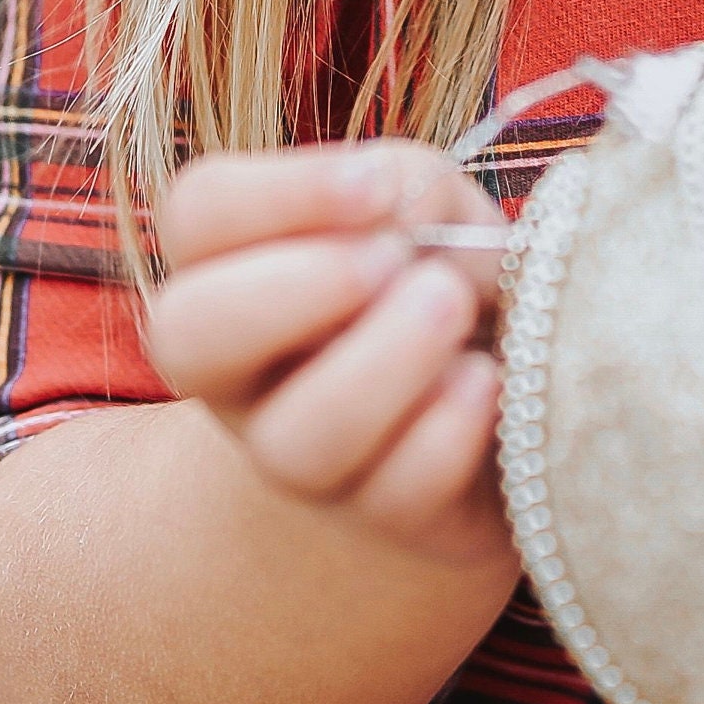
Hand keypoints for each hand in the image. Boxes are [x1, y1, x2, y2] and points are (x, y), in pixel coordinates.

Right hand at [148, 140, 516, 571]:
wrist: (515, 380)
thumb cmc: (449, 263)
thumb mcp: (433, 199)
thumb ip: (409, 187)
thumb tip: (392, 208)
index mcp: (236, 265)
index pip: (198, 212)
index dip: (277, 194)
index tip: (375, 185)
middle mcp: (243, 369)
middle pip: (187, 338)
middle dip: (294, 287)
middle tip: (392, 258)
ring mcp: (300, 455)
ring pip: (295, 442)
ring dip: (384, 361)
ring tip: (453, 304)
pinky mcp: (384, 517)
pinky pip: (393, 493)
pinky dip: (448, 430)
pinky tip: (486, 381)